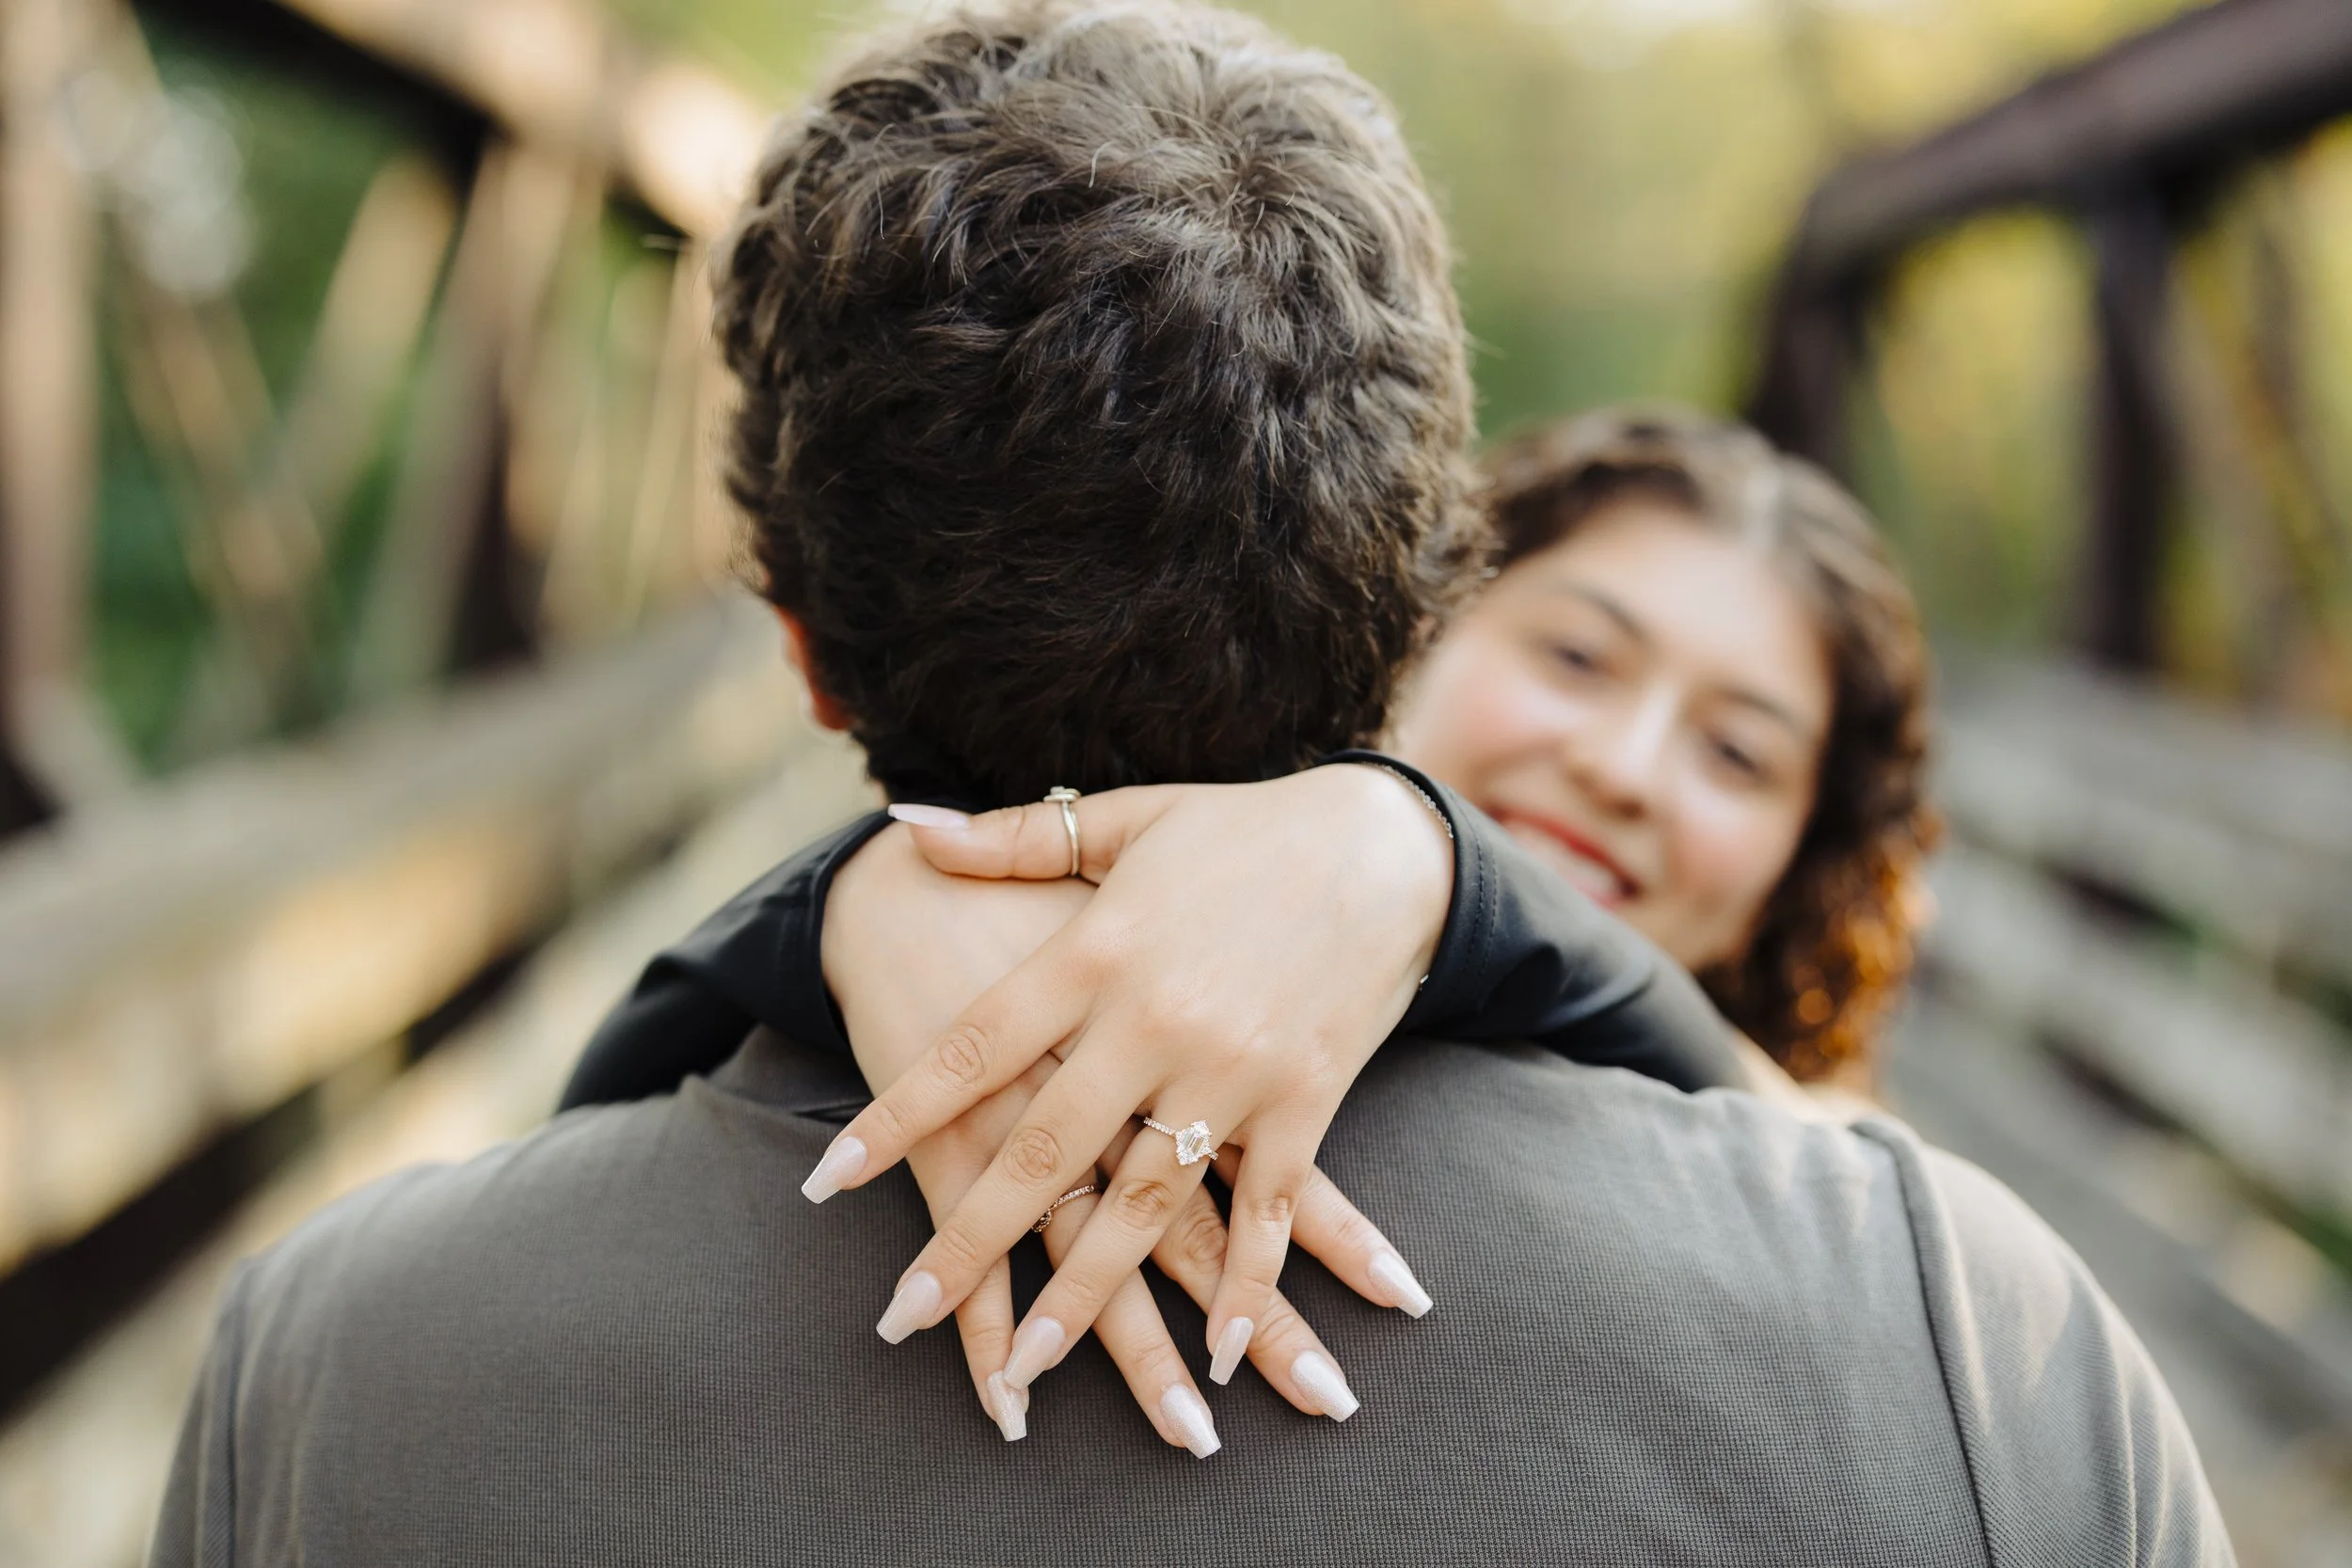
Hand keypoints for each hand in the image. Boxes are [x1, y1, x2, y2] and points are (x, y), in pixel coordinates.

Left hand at [808, 764, 1448, 1395]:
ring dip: (1088, 1296)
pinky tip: (1222, 1353)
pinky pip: (1270, 1211)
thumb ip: (1012, 840)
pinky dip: (1252, 1286)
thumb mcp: (1124, 823)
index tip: (826, 1181)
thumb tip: (903, 827)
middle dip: (970, 1243)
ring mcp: (1233, 1069)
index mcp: (1097, 950)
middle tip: (902, 1317)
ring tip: (1029, 1369)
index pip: (973, 1047)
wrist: (1386, 840)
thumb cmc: (1245, 829)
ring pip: (1145, 1204)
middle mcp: (1155, 1019)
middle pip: (1044, 1150)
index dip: (894, 1114)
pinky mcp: (1305, 1100)